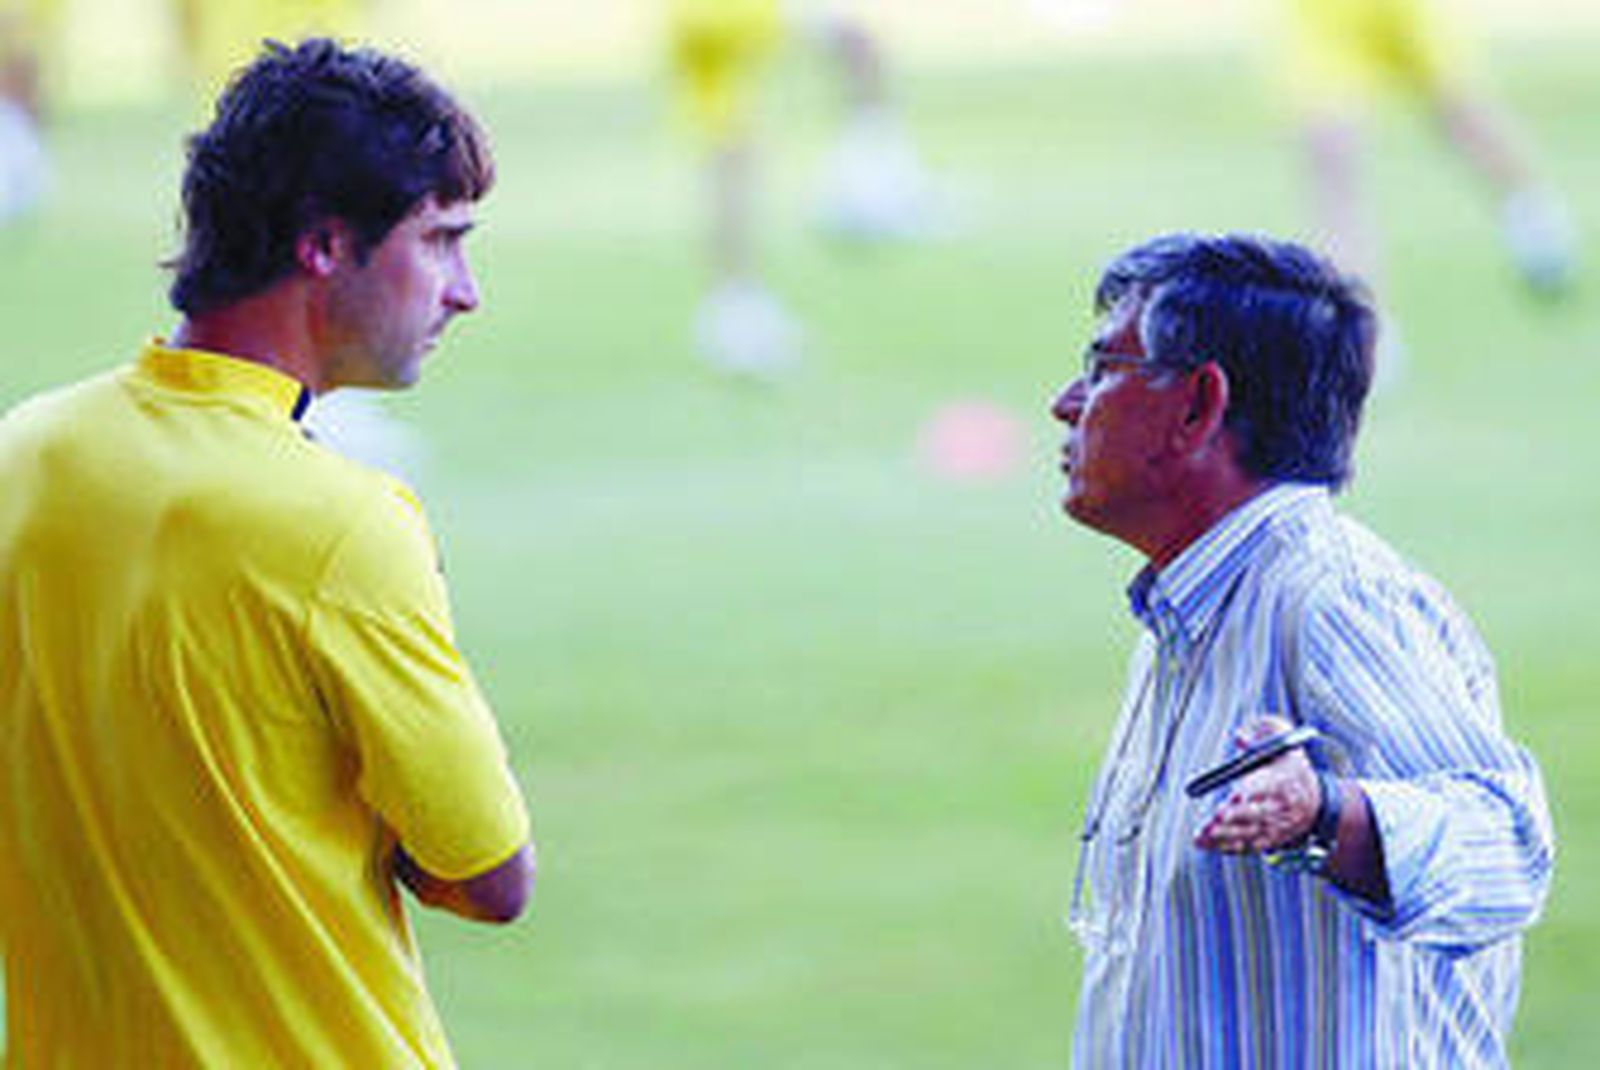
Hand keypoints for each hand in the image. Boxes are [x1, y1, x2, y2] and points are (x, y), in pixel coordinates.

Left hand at [1194, 716, 1319, 854]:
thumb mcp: (1286, 740)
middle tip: (1216, 816)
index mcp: (1284, 780)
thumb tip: (1240, 737)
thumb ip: (1264, 729)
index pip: (1269, 786)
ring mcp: (1274, 826)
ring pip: (1249, 833)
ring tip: (1202, 834)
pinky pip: (1246, 846)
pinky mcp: (1267, 840)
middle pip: (1258, 813)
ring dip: (1225, 835)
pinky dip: (1226, 847)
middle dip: (1237, 816)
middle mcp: (1280, 806)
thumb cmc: (1290, 767)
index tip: (1236, 794)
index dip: (1253, 791)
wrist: (1316, 803)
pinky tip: (1205, 843)